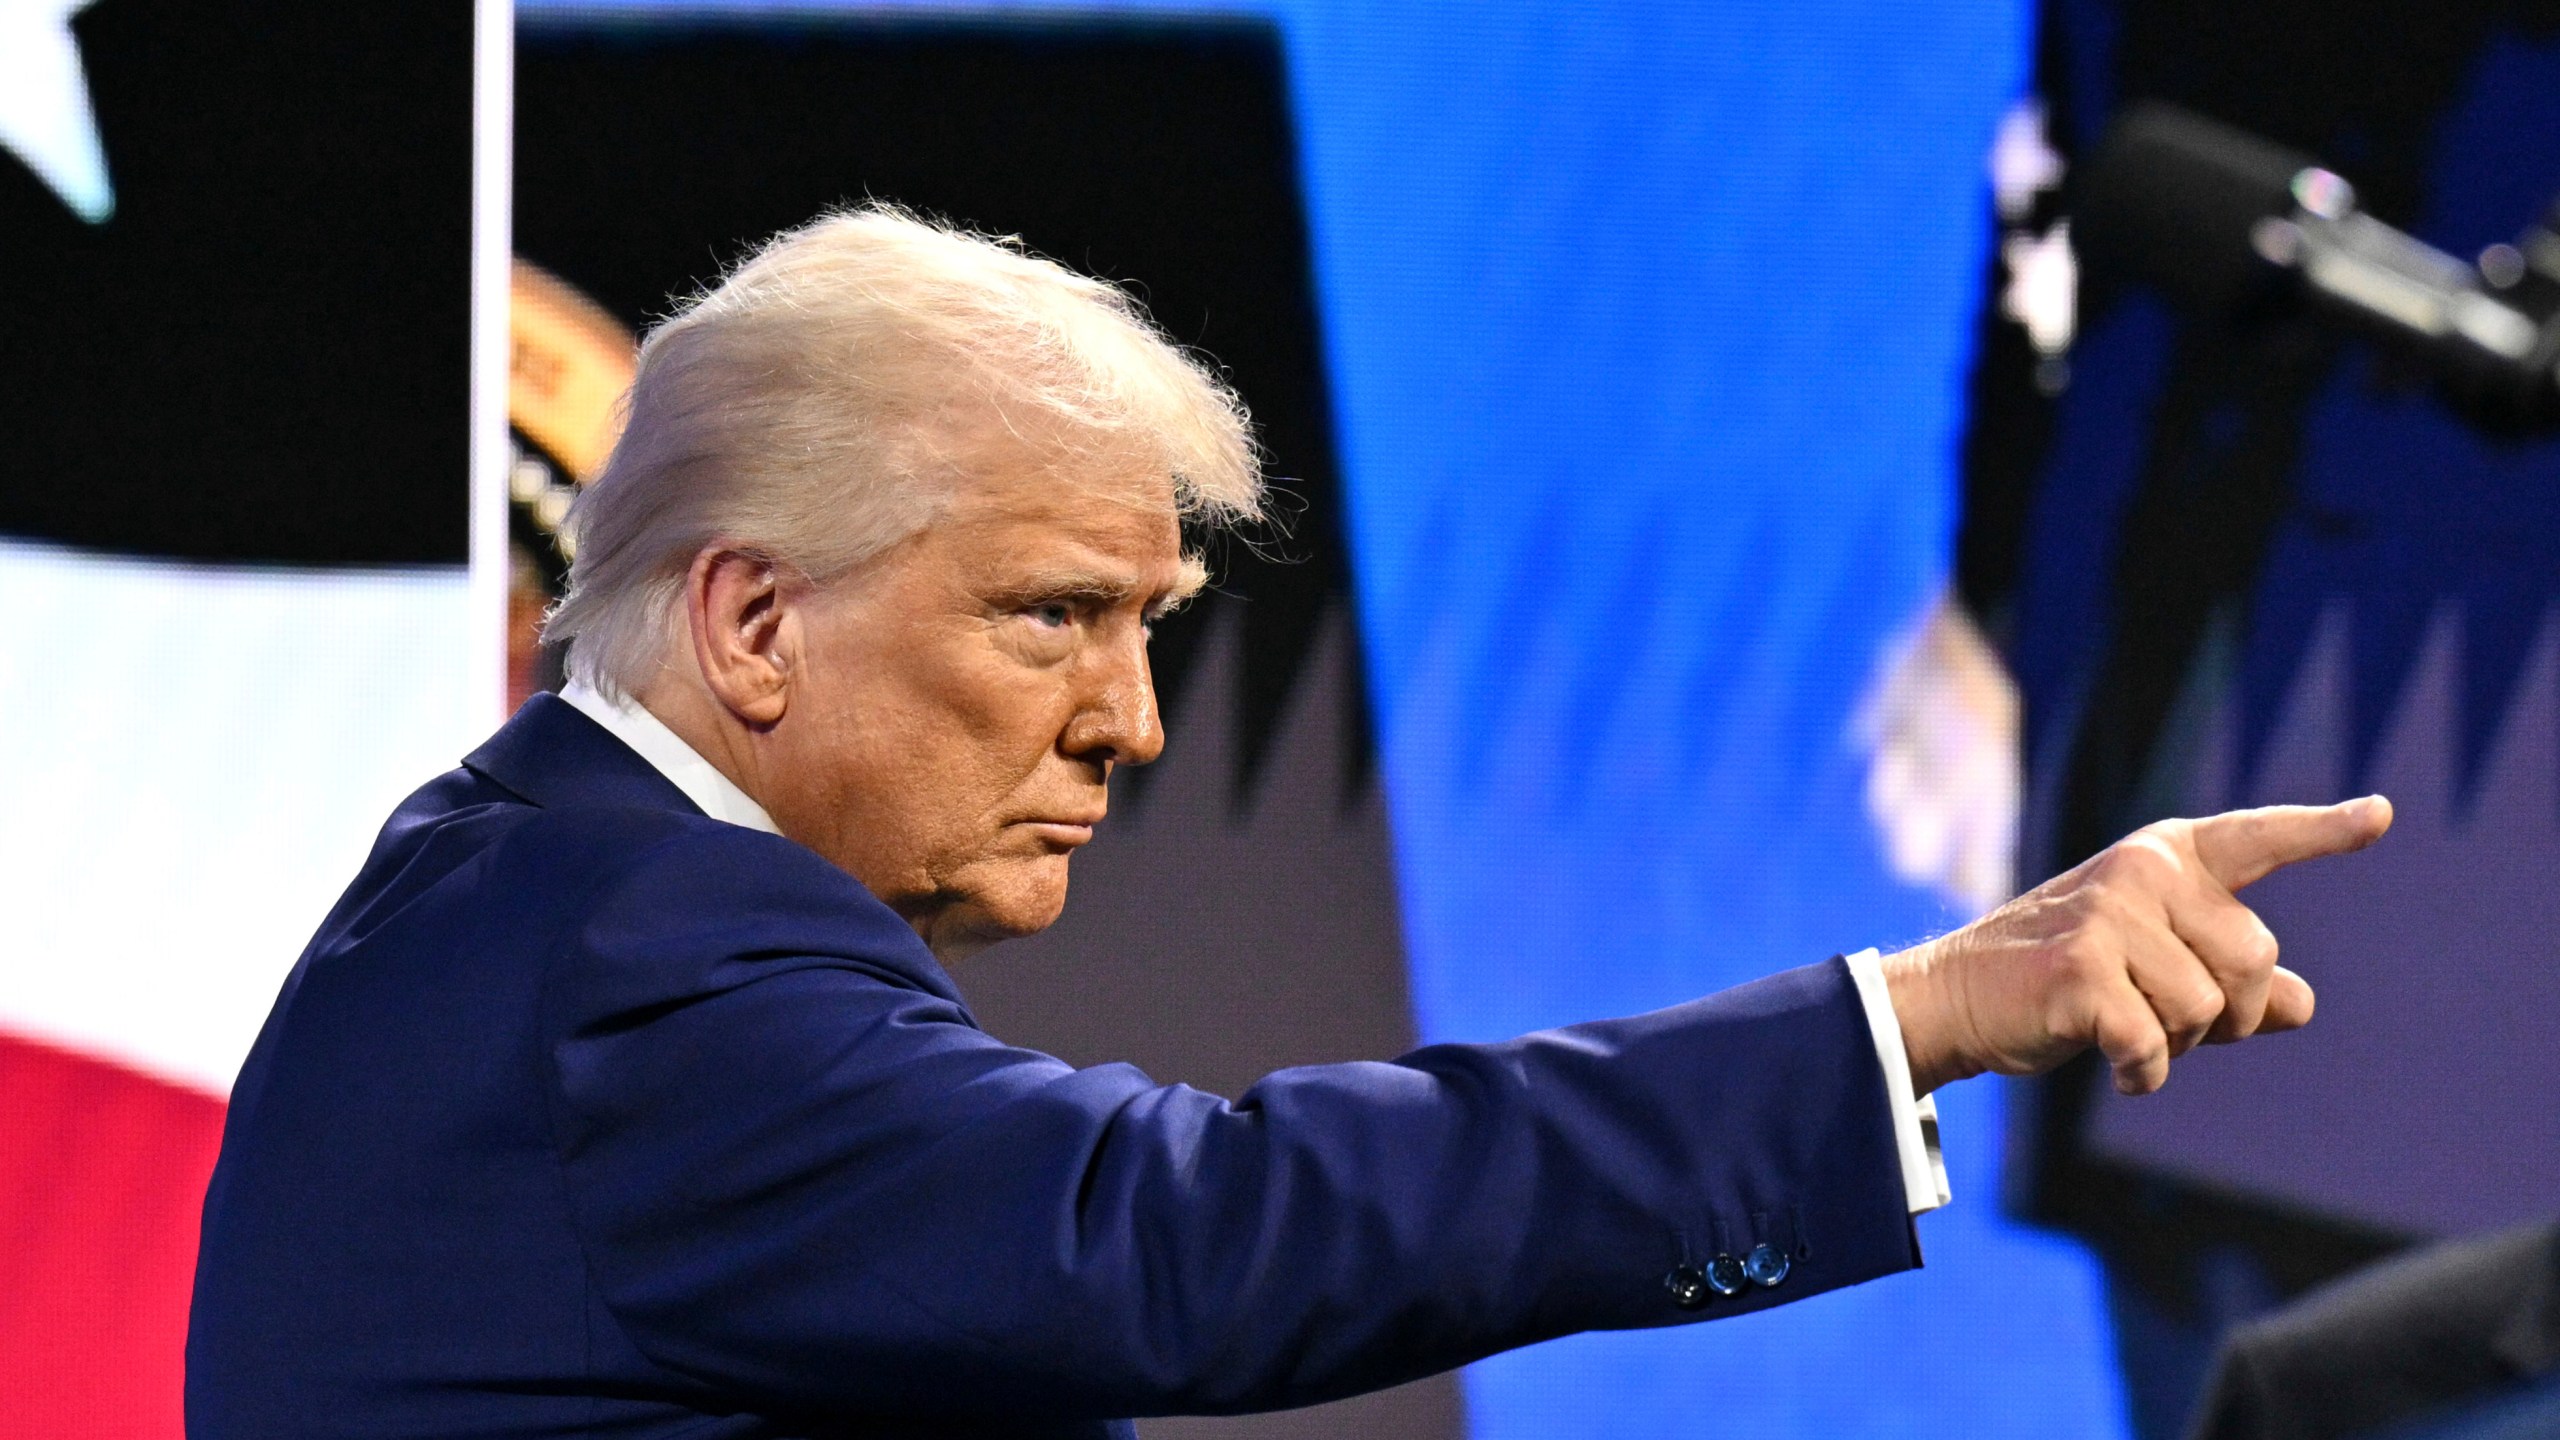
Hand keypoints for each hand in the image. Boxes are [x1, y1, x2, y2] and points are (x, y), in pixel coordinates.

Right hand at [1882, 797, 2393, 1096]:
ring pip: (2210, 1010)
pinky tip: (2118, 1067)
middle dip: (2230, 1014)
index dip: (2323, 831)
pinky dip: (2144, 1072)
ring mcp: (2109, 916)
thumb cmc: (2058, 980)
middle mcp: (2141, 872)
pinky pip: (2159, 1044)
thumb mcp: (2152, 967)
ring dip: (2180, 1045)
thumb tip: (2303, 1005)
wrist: (1954, 998)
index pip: (2257, 840)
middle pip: (2255, 957)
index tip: (2382, 815)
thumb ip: (2230, 980)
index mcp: (2164, 858)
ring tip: (2126, 1032)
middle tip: (2169, 1023)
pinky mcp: (2082, 971)